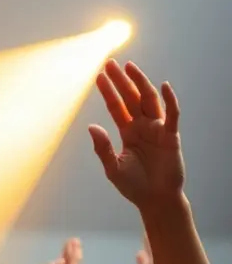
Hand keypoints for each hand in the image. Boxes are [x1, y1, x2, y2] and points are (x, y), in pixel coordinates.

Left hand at [89, 60, 184, 209]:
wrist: (154, 200)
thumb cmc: (133, 185)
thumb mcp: (112, 168)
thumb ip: (102, 148)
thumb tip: (91, 126)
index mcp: (127, 132)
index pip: (116, 106)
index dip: (107, 91)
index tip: (99, 76)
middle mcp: (142, 126)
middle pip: (131, 98)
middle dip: (121, 81)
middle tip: (111, 63)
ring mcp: (157, 129)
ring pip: (149, 101)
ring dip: (141, 83)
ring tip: (130, 68)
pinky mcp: (171, 137)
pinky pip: (172, 115)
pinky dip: (169, 100)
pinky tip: (163, 87)